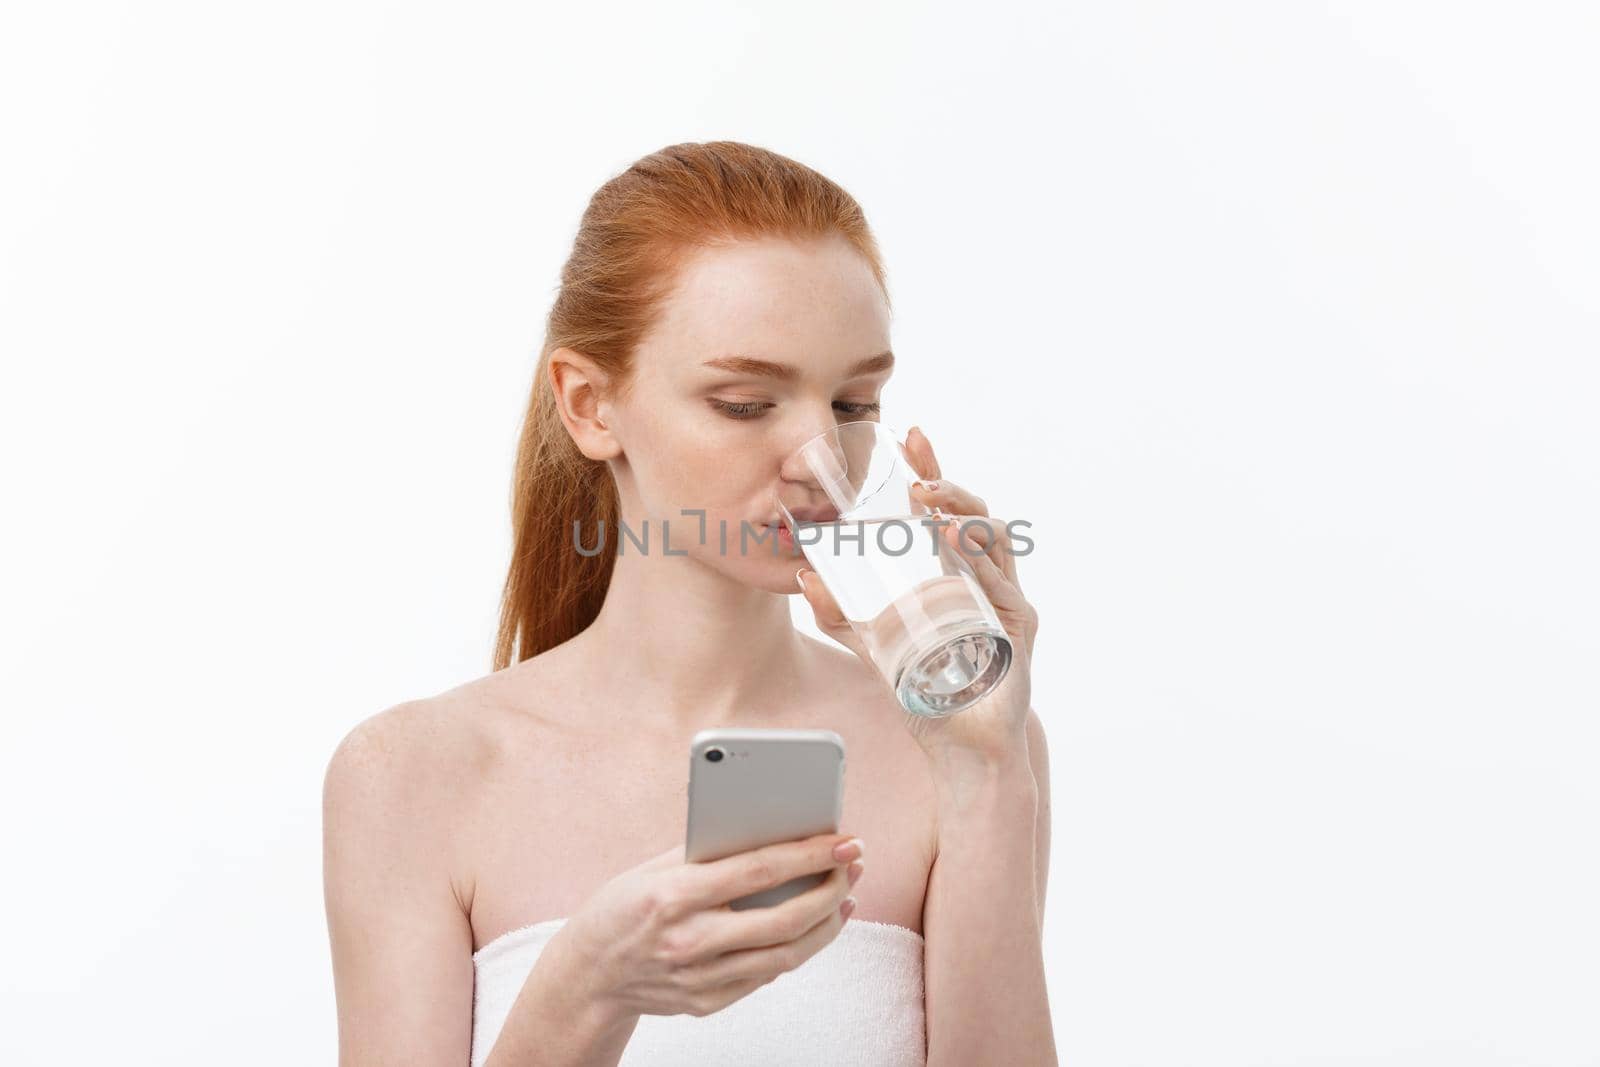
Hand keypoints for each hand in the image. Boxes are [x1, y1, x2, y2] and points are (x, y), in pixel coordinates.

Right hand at [541, 831, 865, 1021]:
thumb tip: (772, 830)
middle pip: (784, 919)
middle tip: (853, 865)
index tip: (844, 840)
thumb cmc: (621, 908)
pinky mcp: (707, 1003)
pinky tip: (811, 926)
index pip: (760, 871)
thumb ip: (707, 851)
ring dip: (825, 924)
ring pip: (785, 955)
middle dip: (830, 889)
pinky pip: (765, 976)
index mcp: (674, 895)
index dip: (810, 854)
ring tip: (843, 896)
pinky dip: (796, 948)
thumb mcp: (653, 867)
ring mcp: (700, 978)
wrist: (588, 974)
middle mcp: (690, 941)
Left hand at [796, 425, 1036, 766]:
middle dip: (946, 483)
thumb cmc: (925, 692)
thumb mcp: (873, 647)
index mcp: (950, 572)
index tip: (911, 434)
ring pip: (992, 538)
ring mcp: (1003, 598)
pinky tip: (954, 539)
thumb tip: (804, 575)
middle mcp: (982, 577)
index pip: (942, 510)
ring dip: (962, 512)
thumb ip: (840, 614)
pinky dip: (977, 556)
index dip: (931, 470)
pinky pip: (1000, 580)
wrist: (961, 748)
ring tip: (930, 499)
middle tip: (916, 469)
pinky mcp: (1017, 624)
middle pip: (971, 513)